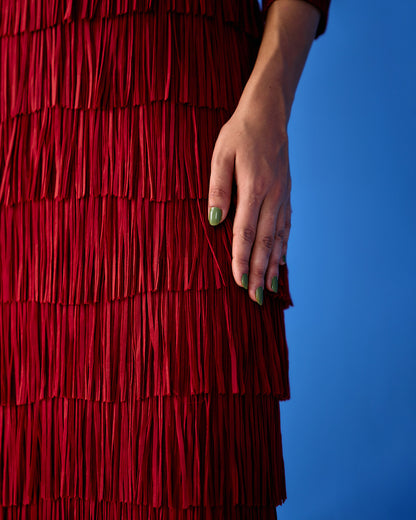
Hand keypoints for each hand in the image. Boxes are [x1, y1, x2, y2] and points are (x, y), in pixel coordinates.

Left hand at [206, 0, 319, 305]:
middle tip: (255, 298)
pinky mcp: (286, 194)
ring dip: (273, 265)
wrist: (268, 114)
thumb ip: (218, 190)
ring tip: (270, 288)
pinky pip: (286, 226)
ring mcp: (283, 196)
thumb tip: (214, 222)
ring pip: (279, 238)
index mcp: (255, 187)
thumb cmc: (240, 133)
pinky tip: (281, 261)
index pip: (246, 232)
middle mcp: (273, 196)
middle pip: (265, 241)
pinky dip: (283, 247)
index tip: (239, 282)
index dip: (242, 259)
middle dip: (259, 271)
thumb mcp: (221, 156)